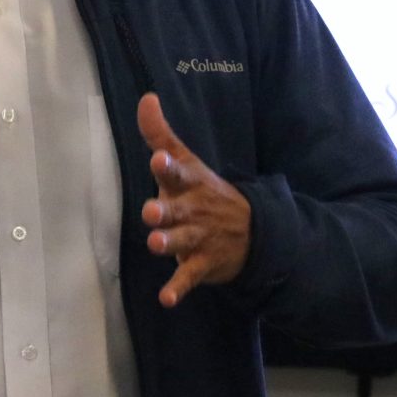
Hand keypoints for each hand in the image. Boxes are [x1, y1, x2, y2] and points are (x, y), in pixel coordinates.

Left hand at [138, 92, 251, 307]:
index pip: (177, 171)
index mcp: (189, 183)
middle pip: (177, 210)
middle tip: (151, 211)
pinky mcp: (202, 264)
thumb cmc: (203, 191)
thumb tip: (145, 97)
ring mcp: (200, 238)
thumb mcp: (186, 161)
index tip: (158, 158)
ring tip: (155, 245)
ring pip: (182, 241)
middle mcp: (194, 209)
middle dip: (164, 210)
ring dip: (169, 244)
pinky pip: (189, 277)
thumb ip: (160, 133)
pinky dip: (179, 289)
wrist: (251, 231)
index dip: (167, 166)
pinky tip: (167, 299)